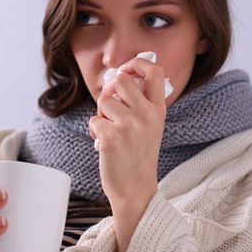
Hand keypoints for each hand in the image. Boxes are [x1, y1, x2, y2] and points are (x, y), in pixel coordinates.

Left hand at [88, 58, 166, 251]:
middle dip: (109, 89)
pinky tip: (105, 144)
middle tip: (110, 106)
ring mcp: (129, 126)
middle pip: (120, 80)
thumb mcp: (150, 126)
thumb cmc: (138, 156)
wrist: (135, 189)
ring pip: (103, 100)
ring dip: (101, 114)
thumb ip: (140, 103)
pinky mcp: (111, 138)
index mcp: (157, 109)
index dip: (137, 63)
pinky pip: (94, 120)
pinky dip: (95, 131)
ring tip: (110, 131)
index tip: (126, 69)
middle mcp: (146, 115)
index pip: (154, 71)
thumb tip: (118, 77)